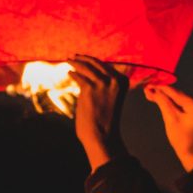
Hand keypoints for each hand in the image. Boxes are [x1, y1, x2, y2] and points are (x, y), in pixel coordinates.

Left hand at [67, 56, 129, 170]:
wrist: (102, 136)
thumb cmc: (105, 120)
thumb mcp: (111, 98)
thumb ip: (105, 85)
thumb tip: (90, 72)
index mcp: (123, 81)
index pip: (107, 65)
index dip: (94, 60)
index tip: (86, 57)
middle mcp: (115, 80)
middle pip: (96, 63)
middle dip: (83, 58)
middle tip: (74, 56)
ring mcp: (102, 83)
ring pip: (86, 67)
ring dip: (76, 63)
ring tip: (69, 60)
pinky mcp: (89, 88)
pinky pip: (79, 76)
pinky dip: (73, 73)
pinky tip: (70, 72)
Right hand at [140, 83, 192, 172]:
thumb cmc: (182, 139)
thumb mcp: (170, 120)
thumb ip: (162, 102)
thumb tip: (152, 90)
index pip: (177, 94)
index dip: (162, 89)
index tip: (150, 85)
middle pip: (179, 95)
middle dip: (163, 93)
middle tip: (149, 90)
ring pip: (181, 98)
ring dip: (168, 97)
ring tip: (153, 94)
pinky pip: (185, 102)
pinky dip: (174, 102)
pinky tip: (163, 99)